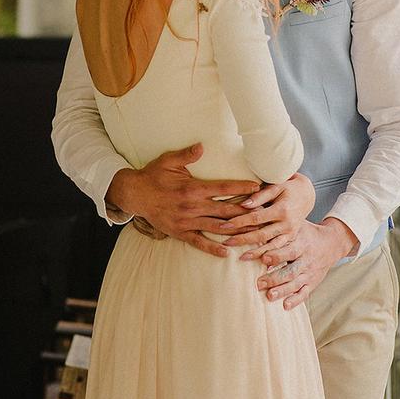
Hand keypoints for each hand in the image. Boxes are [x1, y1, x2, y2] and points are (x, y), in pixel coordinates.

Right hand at [107, 144, 260, 257]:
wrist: (135, 194)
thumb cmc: (153, 175)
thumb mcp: (169, 160)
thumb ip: (187, 154)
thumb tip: (202, 146)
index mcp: (193, 188)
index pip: (223, 187)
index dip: (242, 187)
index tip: (258, 187)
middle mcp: (193, 206)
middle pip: (225, 210)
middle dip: (246, 212)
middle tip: (264, 213)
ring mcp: (187, 221)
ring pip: (217, 227)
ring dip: (236, 230)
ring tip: (253, 232)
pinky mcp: (180, 232)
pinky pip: (199, 242)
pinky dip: (213, 248)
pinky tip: (226, 252)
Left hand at [214, 172, 315, 259]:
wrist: (307, 195)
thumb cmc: (288, 188)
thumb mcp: (276, 187)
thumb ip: (260, 196)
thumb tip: (243, 205)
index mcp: (282, 210)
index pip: (256, 218)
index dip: (240, 221)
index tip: (225, 225)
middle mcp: (287, 224)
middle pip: (261, 235)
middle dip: (243, 240)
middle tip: (226, 243)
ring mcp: (291, 233)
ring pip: (271, 246)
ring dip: (256, 253)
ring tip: (241, 258)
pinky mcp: (292, 239)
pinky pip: (280, 250)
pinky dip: (270, 258)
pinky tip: (260, 264)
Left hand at [255, 217, 358, 308]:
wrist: (332, 242)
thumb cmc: (306, 232)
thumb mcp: (296, 225)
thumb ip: (279, 225)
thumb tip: (256, 213)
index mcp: (302, 243)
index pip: (289, 250)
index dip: (277, 255)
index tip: (263, 259)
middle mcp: (307, 259)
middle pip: (291, 270)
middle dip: (275, 277)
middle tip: (258, 283)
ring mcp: (310, 272)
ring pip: (296, 283)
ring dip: (282, 291)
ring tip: (269, 296)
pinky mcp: (313, 282)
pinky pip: (305, 293)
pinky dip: (296, 300)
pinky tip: (285, 306)